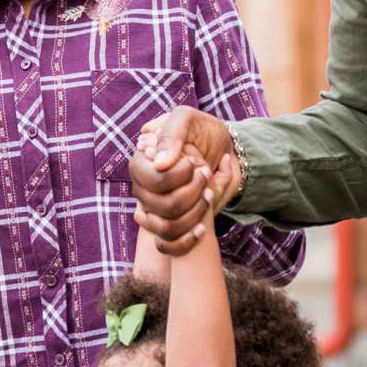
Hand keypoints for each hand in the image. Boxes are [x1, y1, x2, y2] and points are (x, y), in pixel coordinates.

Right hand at [131, 108, 238, 253]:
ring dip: (195, 212)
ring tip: (208, 193)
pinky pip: (168, 246)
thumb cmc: (204, 132)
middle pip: (161, 206)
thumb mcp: (187, 120)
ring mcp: (155, 209)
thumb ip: (170, 135)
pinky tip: (202, 227)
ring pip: (166, 227)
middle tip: (206, 176)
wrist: (225, 149)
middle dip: (192, 192)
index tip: (196, 164)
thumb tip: (160, 164)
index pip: (154, 180)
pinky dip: (188, 239)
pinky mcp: (169, 226)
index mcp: (141, 163)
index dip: (179, 175)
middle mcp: (143, 188)